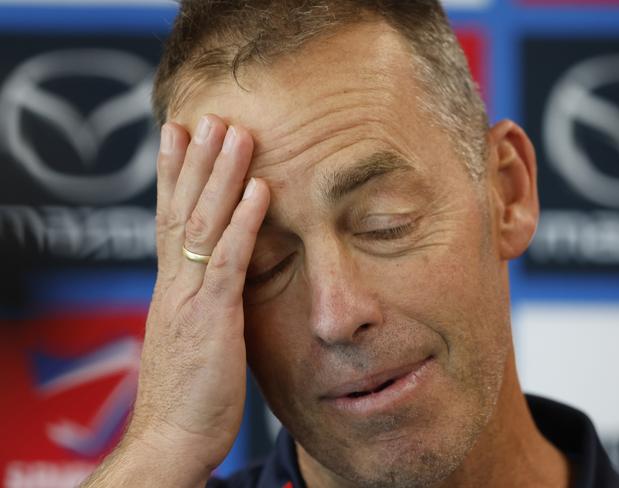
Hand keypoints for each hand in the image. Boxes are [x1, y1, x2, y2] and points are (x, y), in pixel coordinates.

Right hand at [127, 115, 269, 474]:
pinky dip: (243, 222)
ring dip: (220, 175)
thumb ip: (203, 301)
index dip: (174, 176)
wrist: (172, 437)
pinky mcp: (211, 319)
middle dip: (195, 160)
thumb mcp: (192, 335)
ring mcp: (190, 298)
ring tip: (234, 132)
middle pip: (181, 209)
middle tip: (206, 116)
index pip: (169, 219)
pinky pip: (227, 261)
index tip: (179, 136)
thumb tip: (221, 279)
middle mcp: (175, 284)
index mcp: (172, 287)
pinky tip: (260, 189)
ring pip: (203, 223)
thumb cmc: (189, 391)